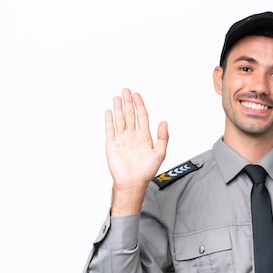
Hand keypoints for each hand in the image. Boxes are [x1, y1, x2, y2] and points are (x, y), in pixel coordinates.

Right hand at [105, 88, 168, 214]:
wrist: (132, 182)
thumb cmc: (146, 171)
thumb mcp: (159, 153)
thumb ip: (163, 137)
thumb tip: (164, 122)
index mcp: (144, 137)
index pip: (142, 116)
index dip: (140, 105)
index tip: (137, 95)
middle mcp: (133, 136)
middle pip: (130, 115)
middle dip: (128, 102)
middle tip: (126, 90)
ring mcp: (122, 139)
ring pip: (120, 120)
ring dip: (118, 108)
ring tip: (117, 97)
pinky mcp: (112, 144)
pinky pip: (110, 129)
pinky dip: (109, 120)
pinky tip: (109, 112)